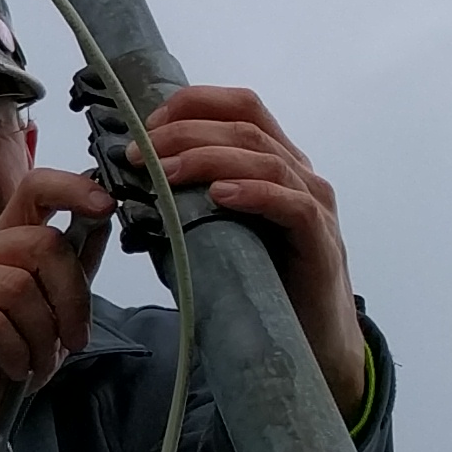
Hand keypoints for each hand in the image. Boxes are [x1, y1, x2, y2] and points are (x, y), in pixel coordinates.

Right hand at [0, 163, 112, 451]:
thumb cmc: (3, 359)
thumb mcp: (51, 312)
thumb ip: (71, 269)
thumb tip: (102, 221)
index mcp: (0, 242)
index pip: (34, 188)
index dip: (72, 189)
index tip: (105, 205)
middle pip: (40, 244)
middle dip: (71, 299)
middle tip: (73, 341)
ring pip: (17, 289)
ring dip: (41, 338)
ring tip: (37, 364)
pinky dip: (14, 354)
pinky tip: (12, 369)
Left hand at [141, 86, 367, 415]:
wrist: (309, 347)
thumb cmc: (259, 287)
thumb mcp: (216, 235)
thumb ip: (187, 207)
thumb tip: (130, 190)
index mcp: (274, 164)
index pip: (241, 106)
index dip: (193, 104)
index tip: (147, 125)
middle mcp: (299, 175)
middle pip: (246, 126)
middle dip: (184, 133)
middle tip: (138, 154)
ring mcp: (315, 206)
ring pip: (265, 158)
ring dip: (207, 159)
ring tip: (164, 174)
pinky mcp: (322, 242)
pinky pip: (293, 205)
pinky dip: (254, 193)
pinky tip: (220, 195)